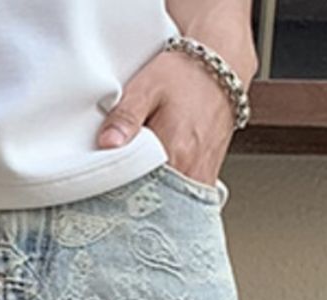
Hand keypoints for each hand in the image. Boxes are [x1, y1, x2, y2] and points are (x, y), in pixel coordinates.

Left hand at [96, 25, 255, 187]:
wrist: (222, 68)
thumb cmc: (185, 75)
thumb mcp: (147, 86)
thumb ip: (125, 116)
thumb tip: (107, 143)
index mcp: (174, 152)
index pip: (135, 189)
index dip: (116, 190)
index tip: (104, 185)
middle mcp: (191, 171)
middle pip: (151, 201)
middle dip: (131, 198)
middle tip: (118, 184)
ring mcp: (201, 179)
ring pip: (167, 203)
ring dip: (149, 198)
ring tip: (137, 183)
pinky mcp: (206, 180)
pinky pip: (182, 202)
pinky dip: (167, 197)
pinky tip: (156, 184)